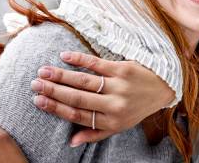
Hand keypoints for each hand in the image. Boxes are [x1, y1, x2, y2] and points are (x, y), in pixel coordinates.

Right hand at [31, 51, 175, 145]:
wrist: (164, 87)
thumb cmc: (137, 108)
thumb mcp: (119, 126)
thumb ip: (95, 133)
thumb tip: (71, 142)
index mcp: (110, 120)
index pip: (78, 115)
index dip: (56, 108)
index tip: (38, 101)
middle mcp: (114, 105)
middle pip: (78, 98)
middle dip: (53, 91)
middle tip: (34, 85)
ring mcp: (119, 86)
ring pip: (84, 81)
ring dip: (61, 75)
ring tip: (43, 71)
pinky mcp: (123, 69)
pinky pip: (98, 63)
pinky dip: (80, 59)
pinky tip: (64, 56)